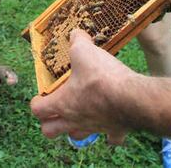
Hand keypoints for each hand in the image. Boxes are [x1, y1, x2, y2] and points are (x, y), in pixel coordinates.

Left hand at [30, 29, 135, 143]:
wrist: (134, 98)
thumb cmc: (103, 77)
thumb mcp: (83, 50)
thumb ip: (76, 41)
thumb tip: (75, 34)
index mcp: (62, 103)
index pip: (38, 110)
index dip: (36, 103)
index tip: (40, 96)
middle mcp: (75, 119)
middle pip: (50, 131)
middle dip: (49, 123)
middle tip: (54, 110)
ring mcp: (95, 128)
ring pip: (77, 136)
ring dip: (75, 128)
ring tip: (78, 114)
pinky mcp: (116, 130)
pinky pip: (111, 138)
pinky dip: (109, 133)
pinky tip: (110, 123)